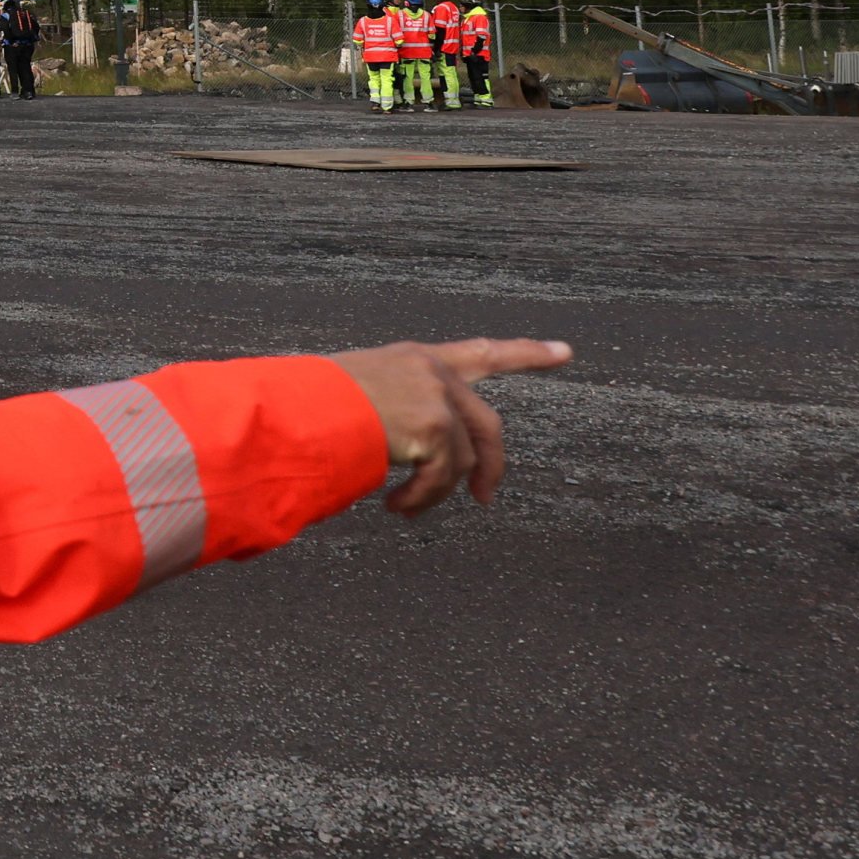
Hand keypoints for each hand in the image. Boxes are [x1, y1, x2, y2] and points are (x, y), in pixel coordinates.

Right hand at [330, 338, 573, 512]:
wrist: (294, 409)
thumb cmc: (310, 404)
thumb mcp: (359, 390)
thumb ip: (395, 406)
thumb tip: (407, 449)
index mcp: (415, 358)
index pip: (482, 351)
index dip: (527, 353)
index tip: (564, 352)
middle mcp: (433, 372)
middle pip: (487, 423)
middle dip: (490, 465)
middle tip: (485, 497)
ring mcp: (437, 399)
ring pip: (461, 460)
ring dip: (434, 492)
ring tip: (402, 507)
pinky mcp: (435, 428)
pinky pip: (443, 478)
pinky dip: (422, 499)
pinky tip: (397, 506)